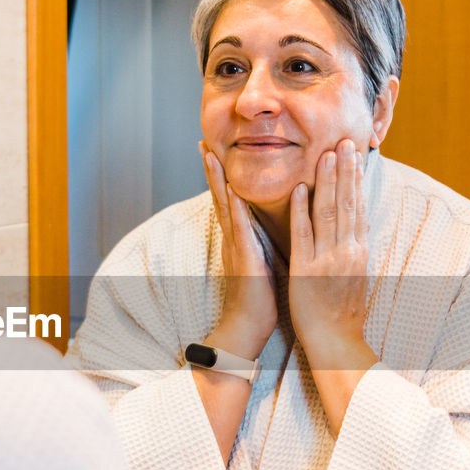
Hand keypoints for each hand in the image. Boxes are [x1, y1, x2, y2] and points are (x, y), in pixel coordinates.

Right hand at [200, 142, 277, 358]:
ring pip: (225, 206)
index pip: (230, 200)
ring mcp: (236, 246)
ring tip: (210, 156)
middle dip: (212, 170)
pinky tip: (231, 191)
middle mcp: (233, 238)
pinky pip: (239, 228)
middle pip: (220, 196)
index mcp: (239, 238)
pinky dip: (234, 209)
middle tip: (203, 143)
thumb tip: (265, 223)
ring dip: (217, 180)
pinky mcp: (244, 257)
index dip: (222, 176)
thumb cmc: (259, 296)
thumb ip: (259, 240)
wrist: (250, 325)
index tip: (216, 152)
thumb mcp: (261, 259)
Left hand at [288, 138, 370, 366]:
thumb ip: (356, 252)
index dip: (356, 179)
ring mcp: (328, 259)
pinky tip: (300, 188)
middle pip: (347, 202)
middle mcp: (347, 250)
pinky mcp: (307, 269)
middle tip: (345, 140)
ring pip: (329, 212)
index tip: (355, 154)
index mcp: (358, 251)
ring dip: (327, 181)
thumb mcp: (357, 277)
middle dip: (346, 170)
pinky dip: (302, 210)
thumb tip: (361, 231)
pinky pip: (304, 235)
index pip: (358, 206)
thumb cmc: (342, 313)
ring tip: (326, 153)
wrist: (335, 341)